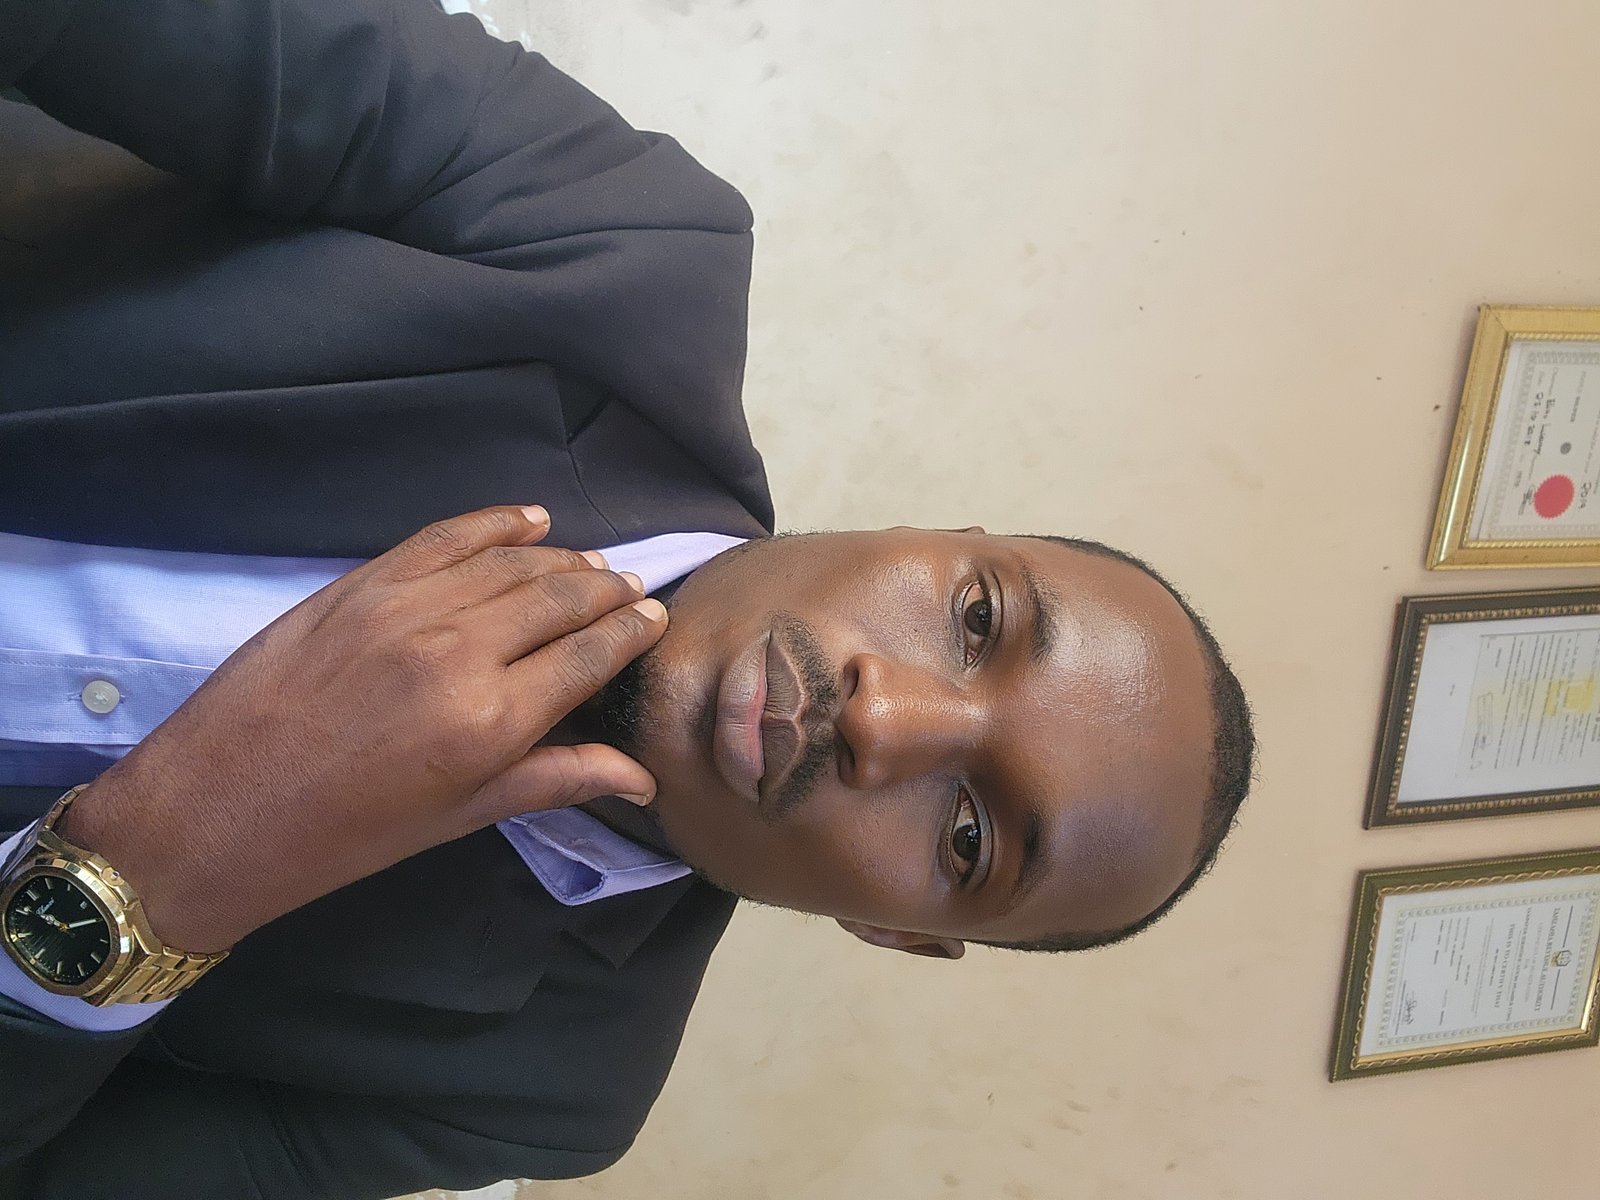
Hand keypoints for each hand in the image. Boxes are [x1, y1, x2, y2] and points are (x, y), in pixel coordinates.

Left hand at [57, 506, 666, 952]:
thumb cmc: (343, 836)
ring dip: (561, 560)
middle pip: (559, 599)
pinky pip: (444, 537)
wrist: (212, 811)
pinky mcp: (361, 584)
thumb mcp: (457, 817)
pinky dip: (494, 523)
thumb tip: (642, 776)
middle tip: (633, 588)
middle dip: (606, 591)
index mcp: (490, 721)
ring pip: (510, 563)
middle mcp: (459, 651)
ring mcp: (407, 607)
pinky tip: (529, 519)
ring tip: (591, 566)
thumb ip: (553, 779)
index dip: (630, 633)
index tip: (656, 617)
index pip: (588, 656)